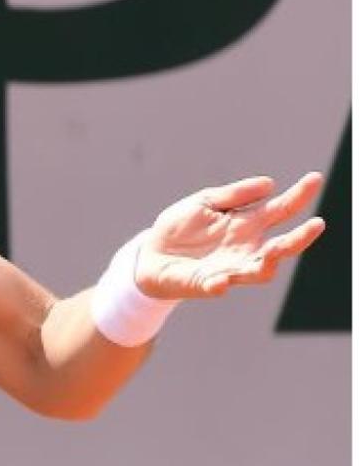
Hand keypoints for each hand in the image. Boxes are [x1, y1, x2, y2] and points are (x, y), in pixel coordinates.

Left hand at [136, 172, 326, 298]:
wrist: (150, 253)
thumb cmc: (181, 228)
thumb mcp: (205, 202)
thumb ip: (234, 195)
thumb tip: (270, 183)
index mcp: (247, 224)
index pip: (280, 210)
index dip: (298, 195)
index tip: (314, 179)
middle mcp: (245, 249)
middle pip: (282, 246)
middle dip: (300, 238)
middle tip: (316, 224)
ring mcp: (228, 268)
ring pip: (260, 271)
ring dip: (269, 262)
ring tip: (275, 250)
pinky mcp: (205, 283)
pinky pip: (216, 287)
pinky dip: (219, 285)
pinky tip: (220, 281)